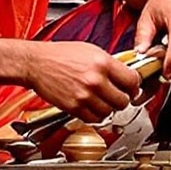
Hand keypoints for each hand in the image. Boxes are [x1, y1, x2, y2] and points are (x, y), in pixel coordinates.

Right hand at [21, 40, 142, 122]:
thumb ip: (110, 64)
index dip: (134, 86)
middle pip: (123, 101)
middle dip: (122, 99)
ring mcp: (84, 95)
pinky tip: (92, 106)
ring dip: (108, 108)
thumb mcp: (91, 50)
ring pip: (110, 112)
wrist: (36, 63)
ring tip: (102, 100)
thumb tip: (126, 75)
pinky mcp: (74, 107)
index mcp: (102, 63)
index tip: (131, 87)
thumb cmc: (60, 55)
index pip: (132, 81)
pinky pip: (94, 119)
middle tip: (117, 95)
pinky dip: (95, 115)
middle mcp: (95, 80)